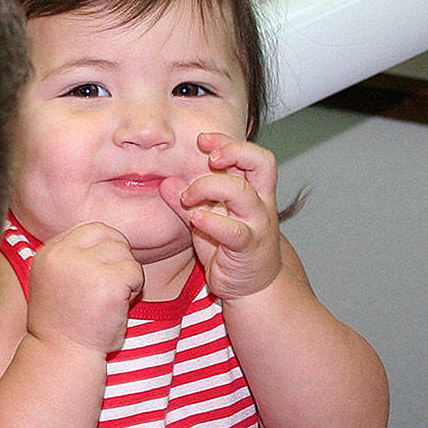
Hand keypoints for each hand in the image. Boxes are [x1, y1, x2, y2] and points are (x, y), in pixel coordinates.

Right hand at [26, 221, 141, 354]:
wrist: (62, 355)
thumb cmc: (66, 323)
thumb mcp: (59, 280)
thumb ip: (76, 257)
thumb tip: (112, 237)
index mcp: (49, 252)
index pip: (91, 230)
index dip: (106, 249)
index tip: (103, 273)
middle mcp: (63, 255)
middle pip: (110, 236)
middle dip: (118, 259)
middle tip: (111, 287)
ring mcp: (84, 267)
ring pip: (124, 253)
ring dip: (127, 275)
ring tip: (112, 299)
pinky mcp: (108, 282)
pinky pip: (136, 272)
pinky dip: (135, 289)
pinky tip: (119, 306)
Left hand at [161, 132, 281, 298]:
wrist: (253, 287)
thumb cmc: (230, 249)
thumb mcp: (206, 219)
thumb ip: (188, 201)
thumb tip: (165, 182)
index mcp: (253, 190)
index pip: (250, 154)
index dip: (228, 142)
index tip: (202, 140)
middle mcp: (260, 202)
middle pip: (261, 162)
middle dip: (233, 151)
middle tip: (208, 157)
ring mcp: (258, 224)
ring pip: (243, 192)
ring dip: (210, 186)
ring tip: (188, 196)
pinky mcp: (249, 247)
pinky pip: (234, 230)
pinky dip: (212, 222)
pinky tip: (196, 219)